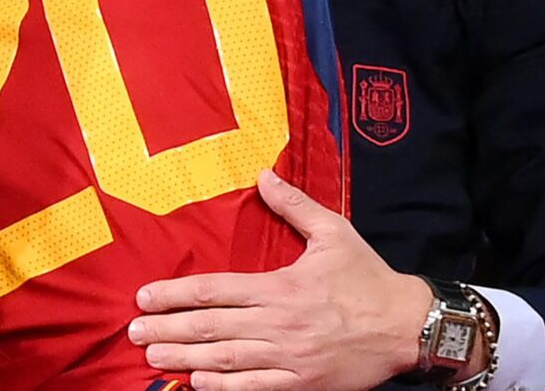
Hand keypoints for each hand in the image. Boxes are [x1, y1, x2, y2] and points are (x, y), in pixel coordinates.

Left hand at [126, 170, 434, 390]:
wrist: (410, 327)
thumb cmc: (369, 279)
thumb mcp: (334, 233)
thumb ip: (294, 206)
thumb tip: (264, 175)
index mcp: (280, 287)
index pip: (215, 290)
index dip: (175, 294)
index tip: (145, 297)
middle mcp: (278, 324)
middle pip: (211, 328)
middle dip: (168, 329)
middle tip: (134, 332)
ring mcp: (289, 358)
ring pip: (226, 360)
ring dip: (184, 359)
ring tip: (153, 357)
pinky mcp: (303, 384)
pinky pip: (256, 388)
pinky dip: (224, 388)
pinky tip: (197, 384)